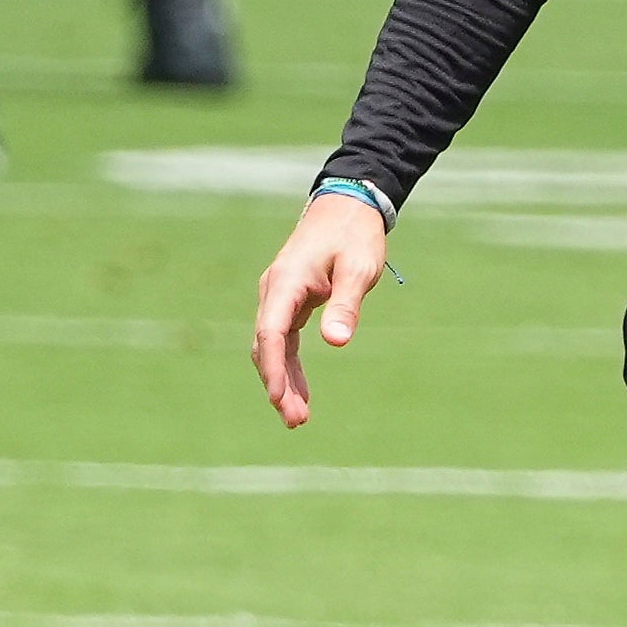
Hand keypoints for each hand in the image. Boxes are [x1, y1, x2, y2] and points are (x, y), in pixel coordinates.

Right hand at [251, 191, 390, 428]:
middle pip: (268, 345)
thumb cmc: (355, 235)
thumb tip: (336, 342)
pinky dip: (290, 367)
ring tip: (298, 418)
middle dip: (278, 385)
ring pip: (273, 347)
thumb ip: (346, 304)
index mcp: (286, 281)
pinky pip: (284, 340)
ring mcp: (279, 297)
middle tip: (296, 421)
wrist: (347, 206)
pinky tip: (300, 393)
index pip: (272, 332)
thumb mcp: (358, 269)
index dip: (274, 368)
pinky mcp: (289, 302)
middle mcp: (275, 290)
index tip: (278, 398)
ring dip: (283, 381)